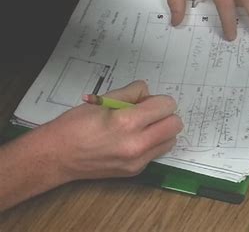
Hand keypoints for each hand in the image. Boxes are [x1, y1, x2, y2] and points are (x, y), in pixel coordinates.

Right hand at [40, 81, 182, 180]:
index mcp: (128, 122)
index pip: (166, 106)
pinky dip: (152, 143)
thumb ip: (132, 93)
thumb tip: (148, 93)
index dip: (158, 99)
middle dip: (165, 114)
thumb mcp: (103, 100)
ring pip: (171, 140)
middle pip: (175, 125)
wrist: (57, 156)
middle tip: (147, 112)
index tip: (146, 101)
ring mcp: (137, 161)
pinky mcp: (135, 172)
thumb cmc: (76, 125)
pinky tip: (133, 139)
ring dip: (162, 130)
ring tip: (141, 126)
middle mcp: (137, 145)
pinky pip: (157, 152)